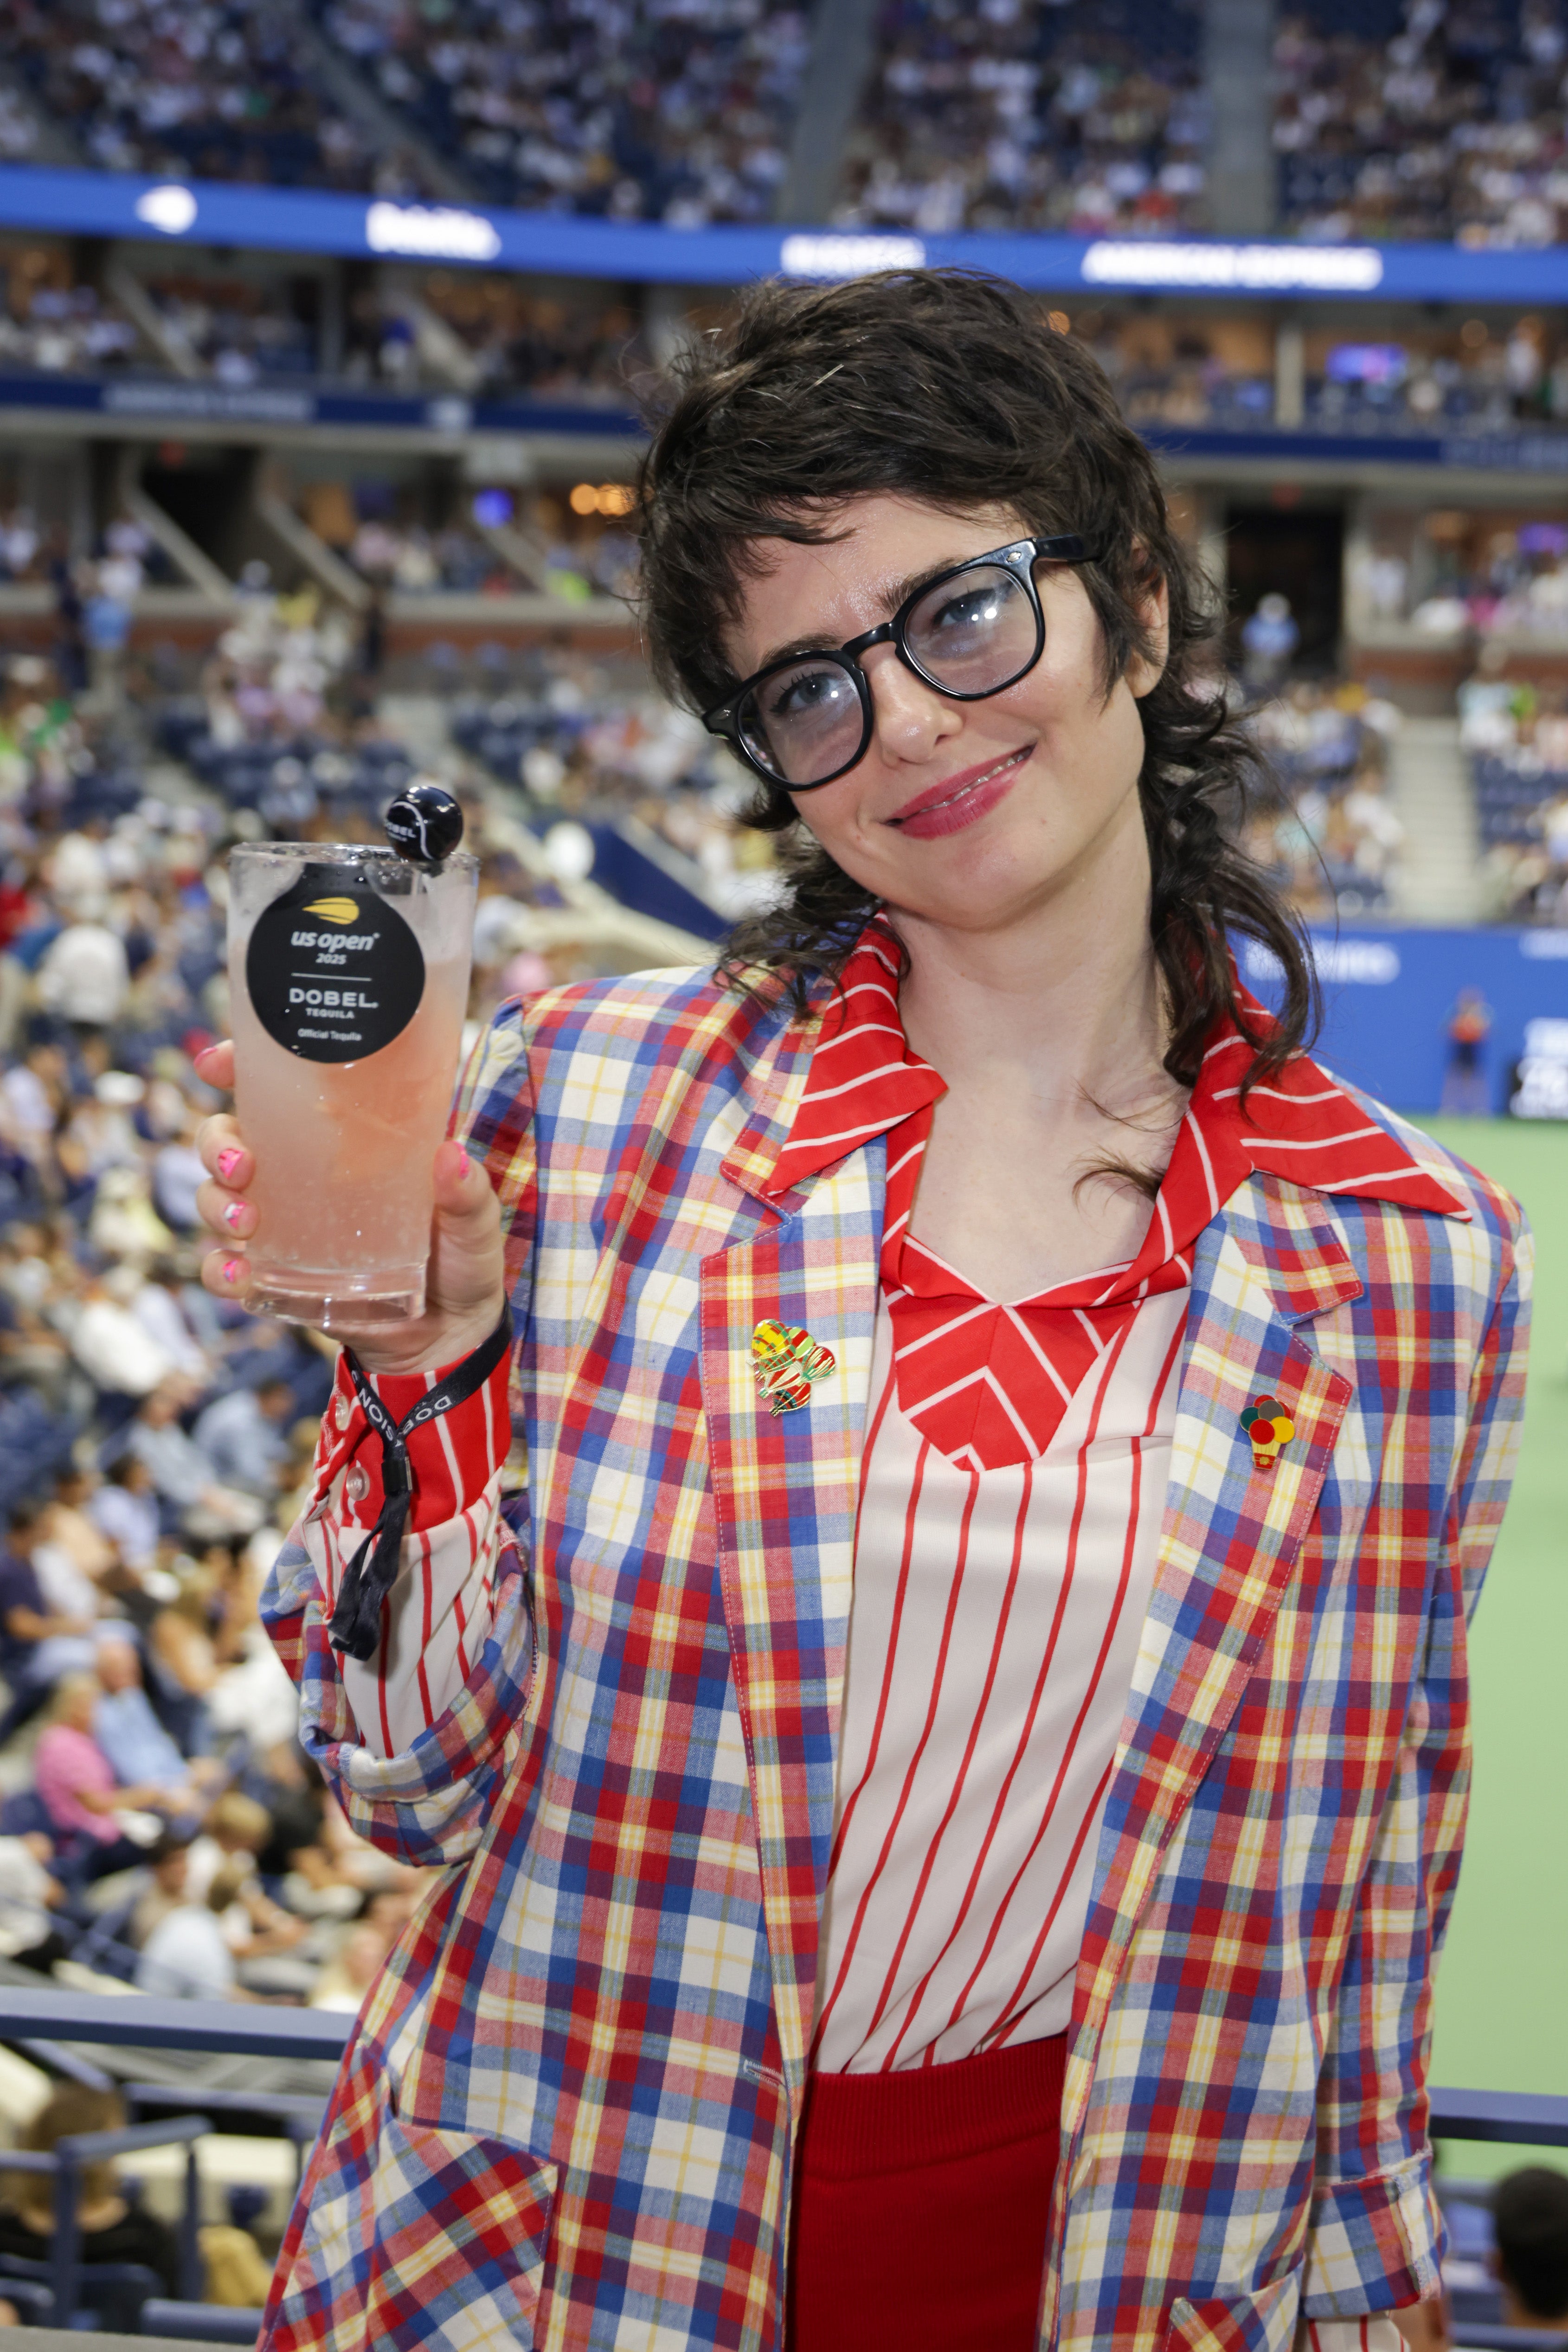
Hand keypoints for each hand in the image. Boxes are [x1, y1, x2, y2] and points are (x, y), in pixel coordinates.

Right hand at [192, 1041, 506, 1376]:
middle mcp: (303, 1175)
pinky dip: (221, 1269)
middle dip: (217, 1143)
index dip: (240, 1068)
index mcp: (345, 1142)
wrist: (449, 1335)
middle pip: (229, 1139)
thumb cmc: (460, 1260)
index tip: (217, 1064)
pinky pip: (229, 1267)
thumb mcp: (473, 1222)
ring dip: (214, 1202)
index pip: (281, 1091)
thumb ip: (467, 1195)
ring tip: (244, 1220)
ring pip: (217, 1197)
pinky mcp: (279, 1276)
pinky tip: (239, 1273)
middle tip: (241, 1166)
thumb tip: (451, 1157)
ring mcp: (285, 1225)